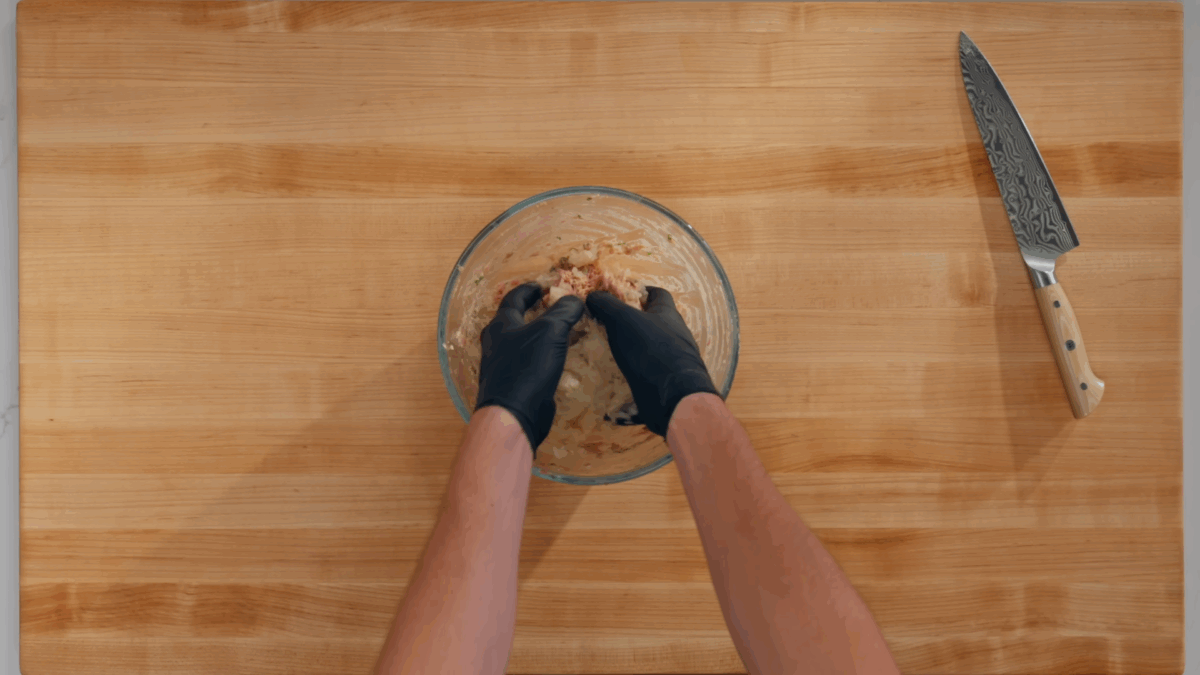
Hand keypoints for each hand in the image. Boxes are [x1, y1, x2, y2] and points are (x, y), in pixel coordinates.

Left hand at [476, 282, 584, 454]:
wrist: (513, 413)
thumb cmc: (528, 366)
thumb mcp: (551, 331)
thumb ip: (563, 312)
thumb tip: (575, 299)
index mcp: (501, 325)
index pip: (513, 298)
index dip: (528, 290)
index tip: (541, 286)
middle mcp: (496, 343)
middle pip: (513, 321)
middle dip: (531, 312)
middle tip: (549, 308)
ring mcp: (501, 365)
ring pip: (520, 342)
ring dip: (537, 335)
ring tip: (558, 332)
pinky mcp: (511, 384)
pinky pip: (527, 362)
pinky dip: (541, 355)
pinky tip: (555, 360)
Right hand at [586, 287, 719, 435]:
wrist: (672, 395)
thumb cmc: (650, 348)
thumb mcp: (623, 319)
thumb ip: (607, 305)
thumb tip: (593, 296)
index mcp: (668, 313)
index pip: (658, 294)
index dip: (642, 290)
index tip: (624, 293)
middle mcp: (675, 334)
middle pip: (655, 321)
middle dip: (634, 321)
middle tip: (608, 324)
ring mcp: (672, 358)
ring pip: (651, 347)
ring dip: (633, 347)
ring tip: (608, 351)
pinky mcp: (666, 380)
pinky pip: (648, 371)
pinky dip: (633, 372)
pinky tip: (615, 377)